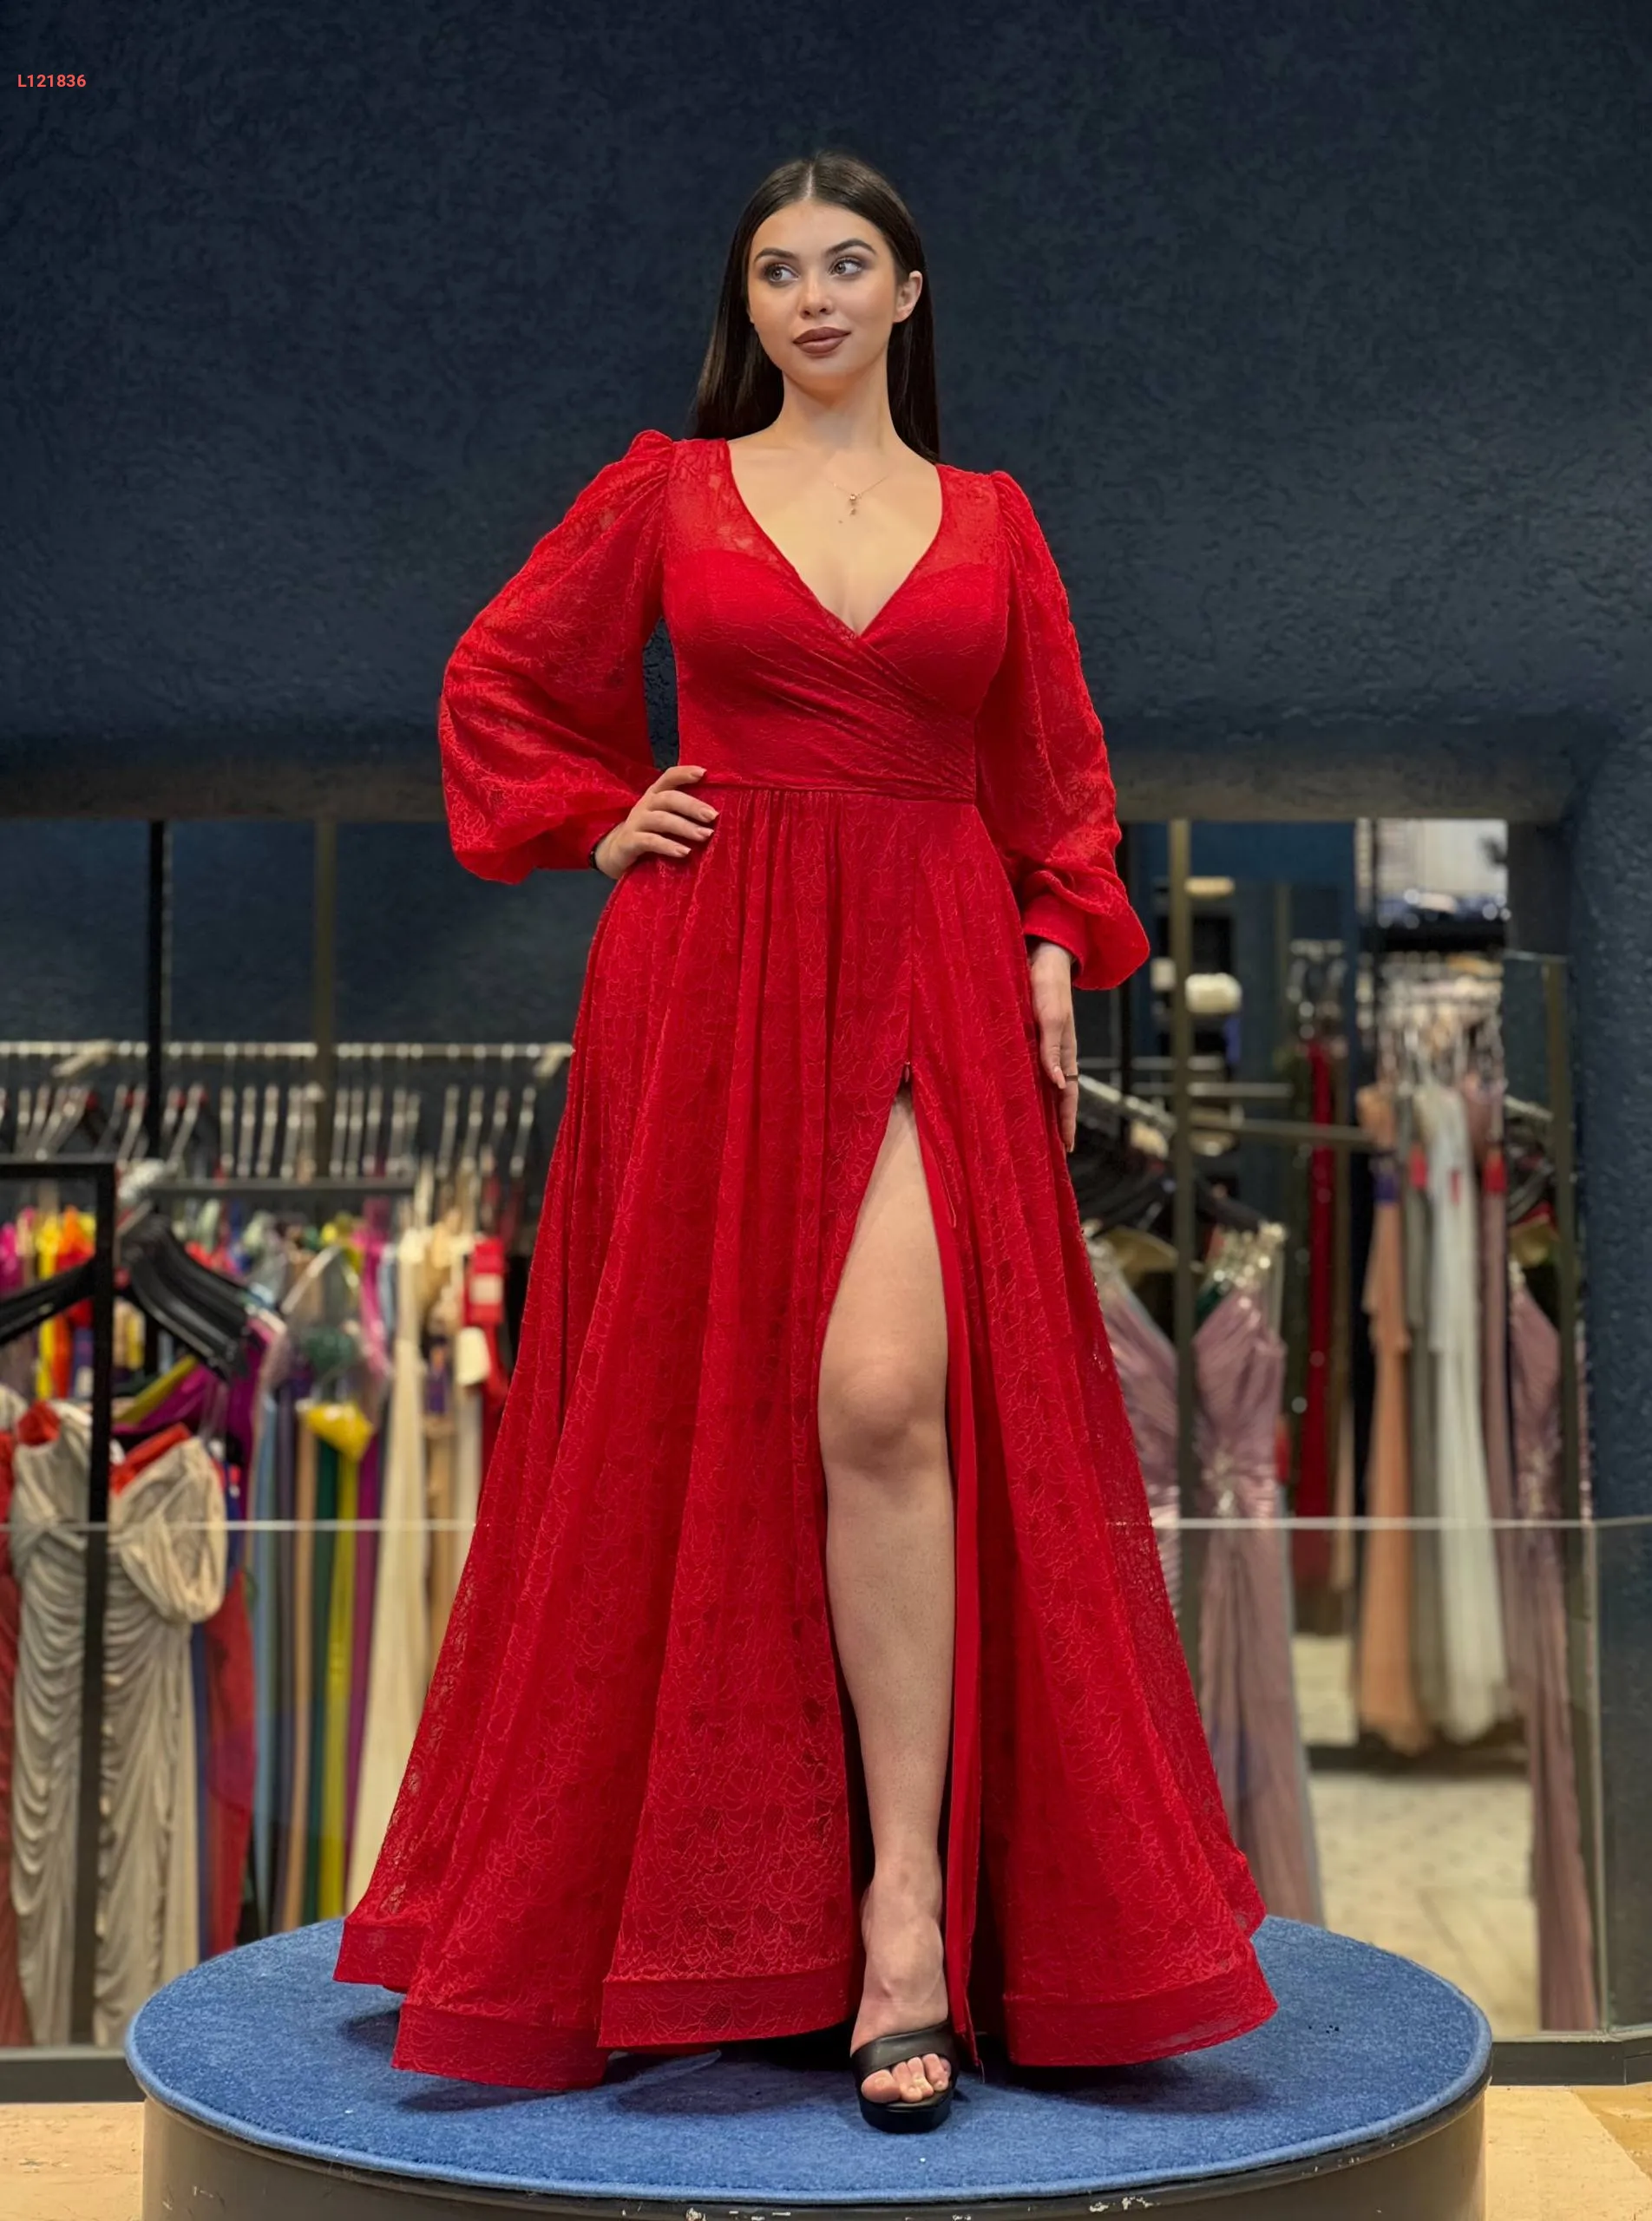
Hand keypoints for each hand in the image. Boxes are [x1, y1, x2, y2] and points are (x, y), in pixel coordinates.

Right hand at [593, 765, 717, 877]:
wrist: (617, 853)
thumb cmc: (648, 833)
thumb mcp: (663, 818)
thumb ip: (682, 812)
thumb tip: (715, 813)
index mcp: (655, 795)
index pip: (668, 777)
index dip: (684, 773)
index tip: (704, 773)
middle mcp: (645, 805)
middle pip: (669, 798)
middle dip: (692, 806)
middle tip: (712, 816)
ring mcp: (636, 823)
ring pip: (661, 820)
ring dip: (685, 827)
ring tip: (705, 836)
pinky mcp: (630, 842)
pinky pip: (650, 842)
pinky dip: (668, 846)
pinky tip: (684, 852)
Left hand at [1027, 938, 1079, 1152]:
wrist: (1041, 955)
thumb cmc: (1046, 986)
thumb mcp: (1050, 1018)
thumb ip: (1051, 1051)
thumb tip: (1056, 1084)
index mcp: (1066, 1053)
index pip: (1069, 1096)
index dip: (1067, 1123)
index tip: (1066, 1149)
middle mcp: (1057, 1054)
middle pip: (1059, 1096)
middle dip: (1057, 1123)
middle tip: (1052, 1151)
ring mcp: (1045, 1046)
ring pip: (1045, 1085)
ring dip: (1042, 1108)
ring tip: (1035, 1132)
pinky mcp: (1032, 1037)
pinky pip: (1032, 1069)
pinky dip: (1030, 1087)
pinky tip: (1019, 1096)